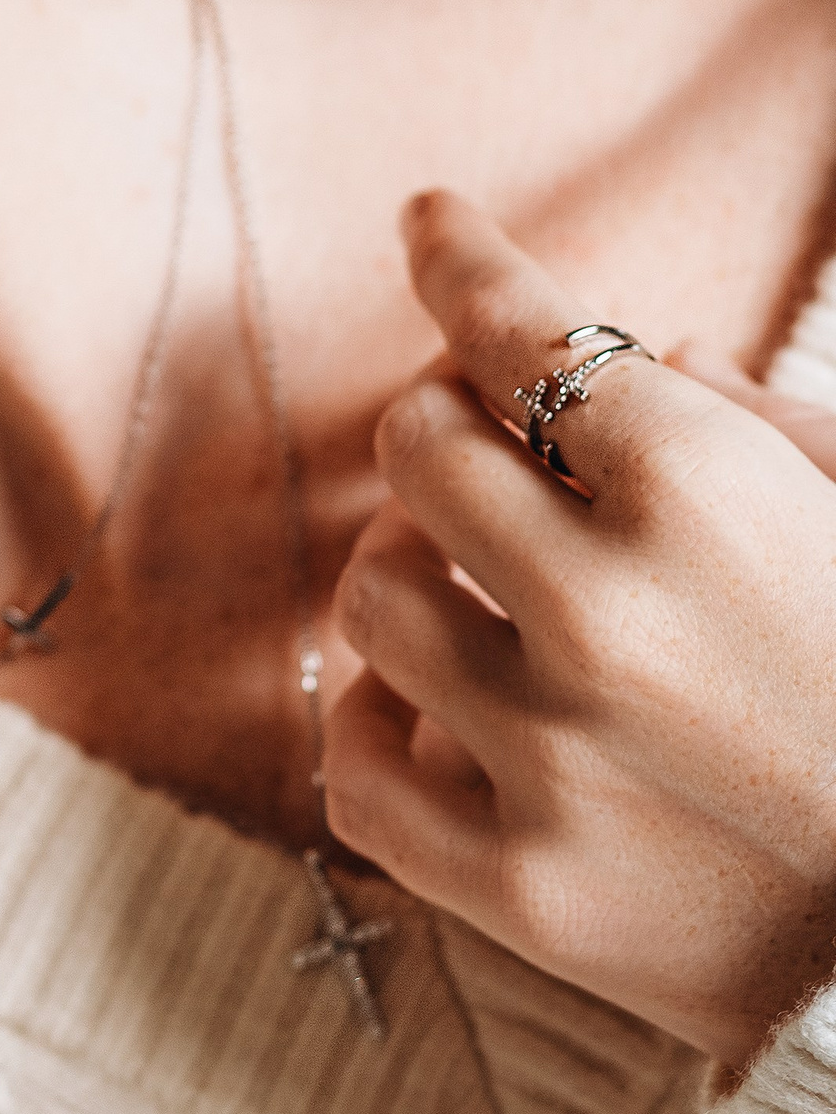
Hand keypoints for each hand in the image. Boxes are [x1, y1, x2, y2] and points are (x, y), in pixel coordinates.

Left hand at [324, 189, 835, 1068]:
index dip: (460, 259)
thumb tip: (648, 358)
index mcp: (701, 492)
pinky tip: (431, 712)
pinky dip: (379, 726)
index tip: (429, 224)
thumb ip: (758, 424)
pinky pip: (356, 771)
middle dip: (451, 426)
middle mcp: (603, 613)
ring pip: (371, 597)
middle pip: (417, 449)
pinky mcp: (524, 889)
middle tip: (489, 444)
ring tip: (477, 588)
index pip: (517, 328)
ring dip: (414, 573)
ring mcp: (552, 759)